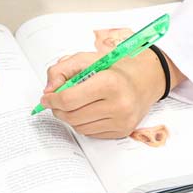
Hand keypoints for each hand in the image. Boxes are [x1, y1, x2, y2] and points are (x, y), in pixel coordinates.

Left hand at [38, 51, 164, 138]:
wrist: (146, 78)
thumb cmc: (116, 67)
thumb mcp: (88, 58)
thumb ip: (62, 69)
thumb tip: (48, 90)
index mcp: (109, 83)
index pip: (69, 99)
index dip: (52, 100)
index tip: (46, 97)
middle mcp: (119, 104)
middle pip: (72, 116)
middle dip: (58, 109)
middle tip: (55, 102)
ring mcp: (122, 120)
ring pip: (80, 127)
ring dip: (70, 117)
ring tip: (74, 104)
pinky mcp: (123, 131)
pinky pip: (92, 133)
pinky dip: (83, 123)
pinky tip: (88, 110)